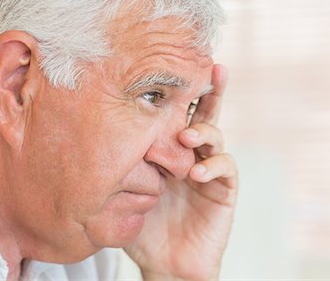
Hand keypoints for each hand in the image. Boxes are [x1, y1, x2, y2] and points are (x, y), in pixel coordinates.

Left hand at [124, 64, 237, 280]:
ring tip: (188, 136)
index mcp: (168, 152)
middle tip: (214, 68)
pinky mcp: (224, 190)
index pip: (175, 116)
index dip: (179, 94)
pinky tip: (196, 172)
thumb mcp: (128, 193)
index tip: (173, 68)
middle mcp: (191, 155)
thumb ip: (125, 166)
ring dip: (204, 131)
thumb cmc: (144, 228)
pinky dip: (214, 165)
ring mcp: (210, 171)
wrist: (165, 265)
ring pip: (217, 136)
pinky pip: (226, 169)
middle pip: (204, 114)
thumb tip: (102, 132)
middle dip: (211, 90)